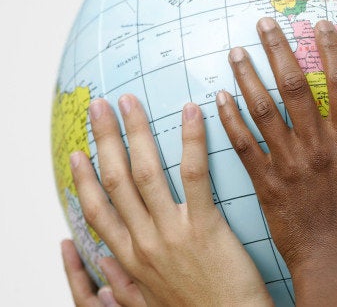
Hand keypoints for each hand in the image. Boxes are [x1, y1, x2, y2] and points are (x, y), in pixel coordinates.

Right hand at [70, 97, 271, 305]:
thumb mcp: (149, 301)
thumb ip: (122, 282)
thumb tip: (100, 265)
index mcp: (130, 258)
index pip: (98, 210)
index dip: (84, 178)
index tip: (79, 151)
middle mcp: (143, 242)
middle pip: (116, 181)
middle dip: (105, 140)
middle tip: (101, 107)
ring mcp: (171, 234)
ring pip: (145, 173)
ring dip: (135, 133)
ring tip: (131, 102)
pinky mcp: (204, 228)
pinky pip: (193, 176)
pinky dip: (190, 141)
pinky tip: (190, 113)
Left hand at [217, 18, 336, 304]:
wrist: (333, 266)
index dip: (331, 50)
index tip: (321, 26)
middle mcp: (316, 146)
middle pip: (295, 88)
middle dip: (279, 50)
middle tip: (264, 25)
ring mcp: (288, 163)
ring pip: (263, 111)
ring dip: (248, 78)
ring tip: (236, 52)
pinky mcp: (266, 182)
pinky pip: (243, 145)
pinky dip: (230, 120)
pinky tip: (219, 98)